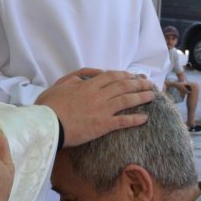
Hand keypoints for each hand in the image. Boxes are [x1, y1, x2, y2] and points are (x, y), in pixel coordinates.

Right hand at [37, 69, 156, 146]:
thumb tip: (84, 79)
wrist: (48, 124)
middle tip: (149, 84)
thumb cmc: (49, 105)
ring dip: (141, 97)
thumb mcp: (60, 86)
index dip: (125, 75)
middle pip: (123, 86)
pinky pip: (123, 121)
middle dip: (138, 83)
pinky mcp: (103, 125)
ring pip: (127, 100)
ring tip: (152, 96)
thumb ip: (74, 79)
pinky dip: (135, 119)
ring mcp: (102, 110)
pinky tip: (145, 118)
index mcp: (88, 84)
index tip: (133, 76)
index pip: (111, 76)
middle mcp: (99, 95)